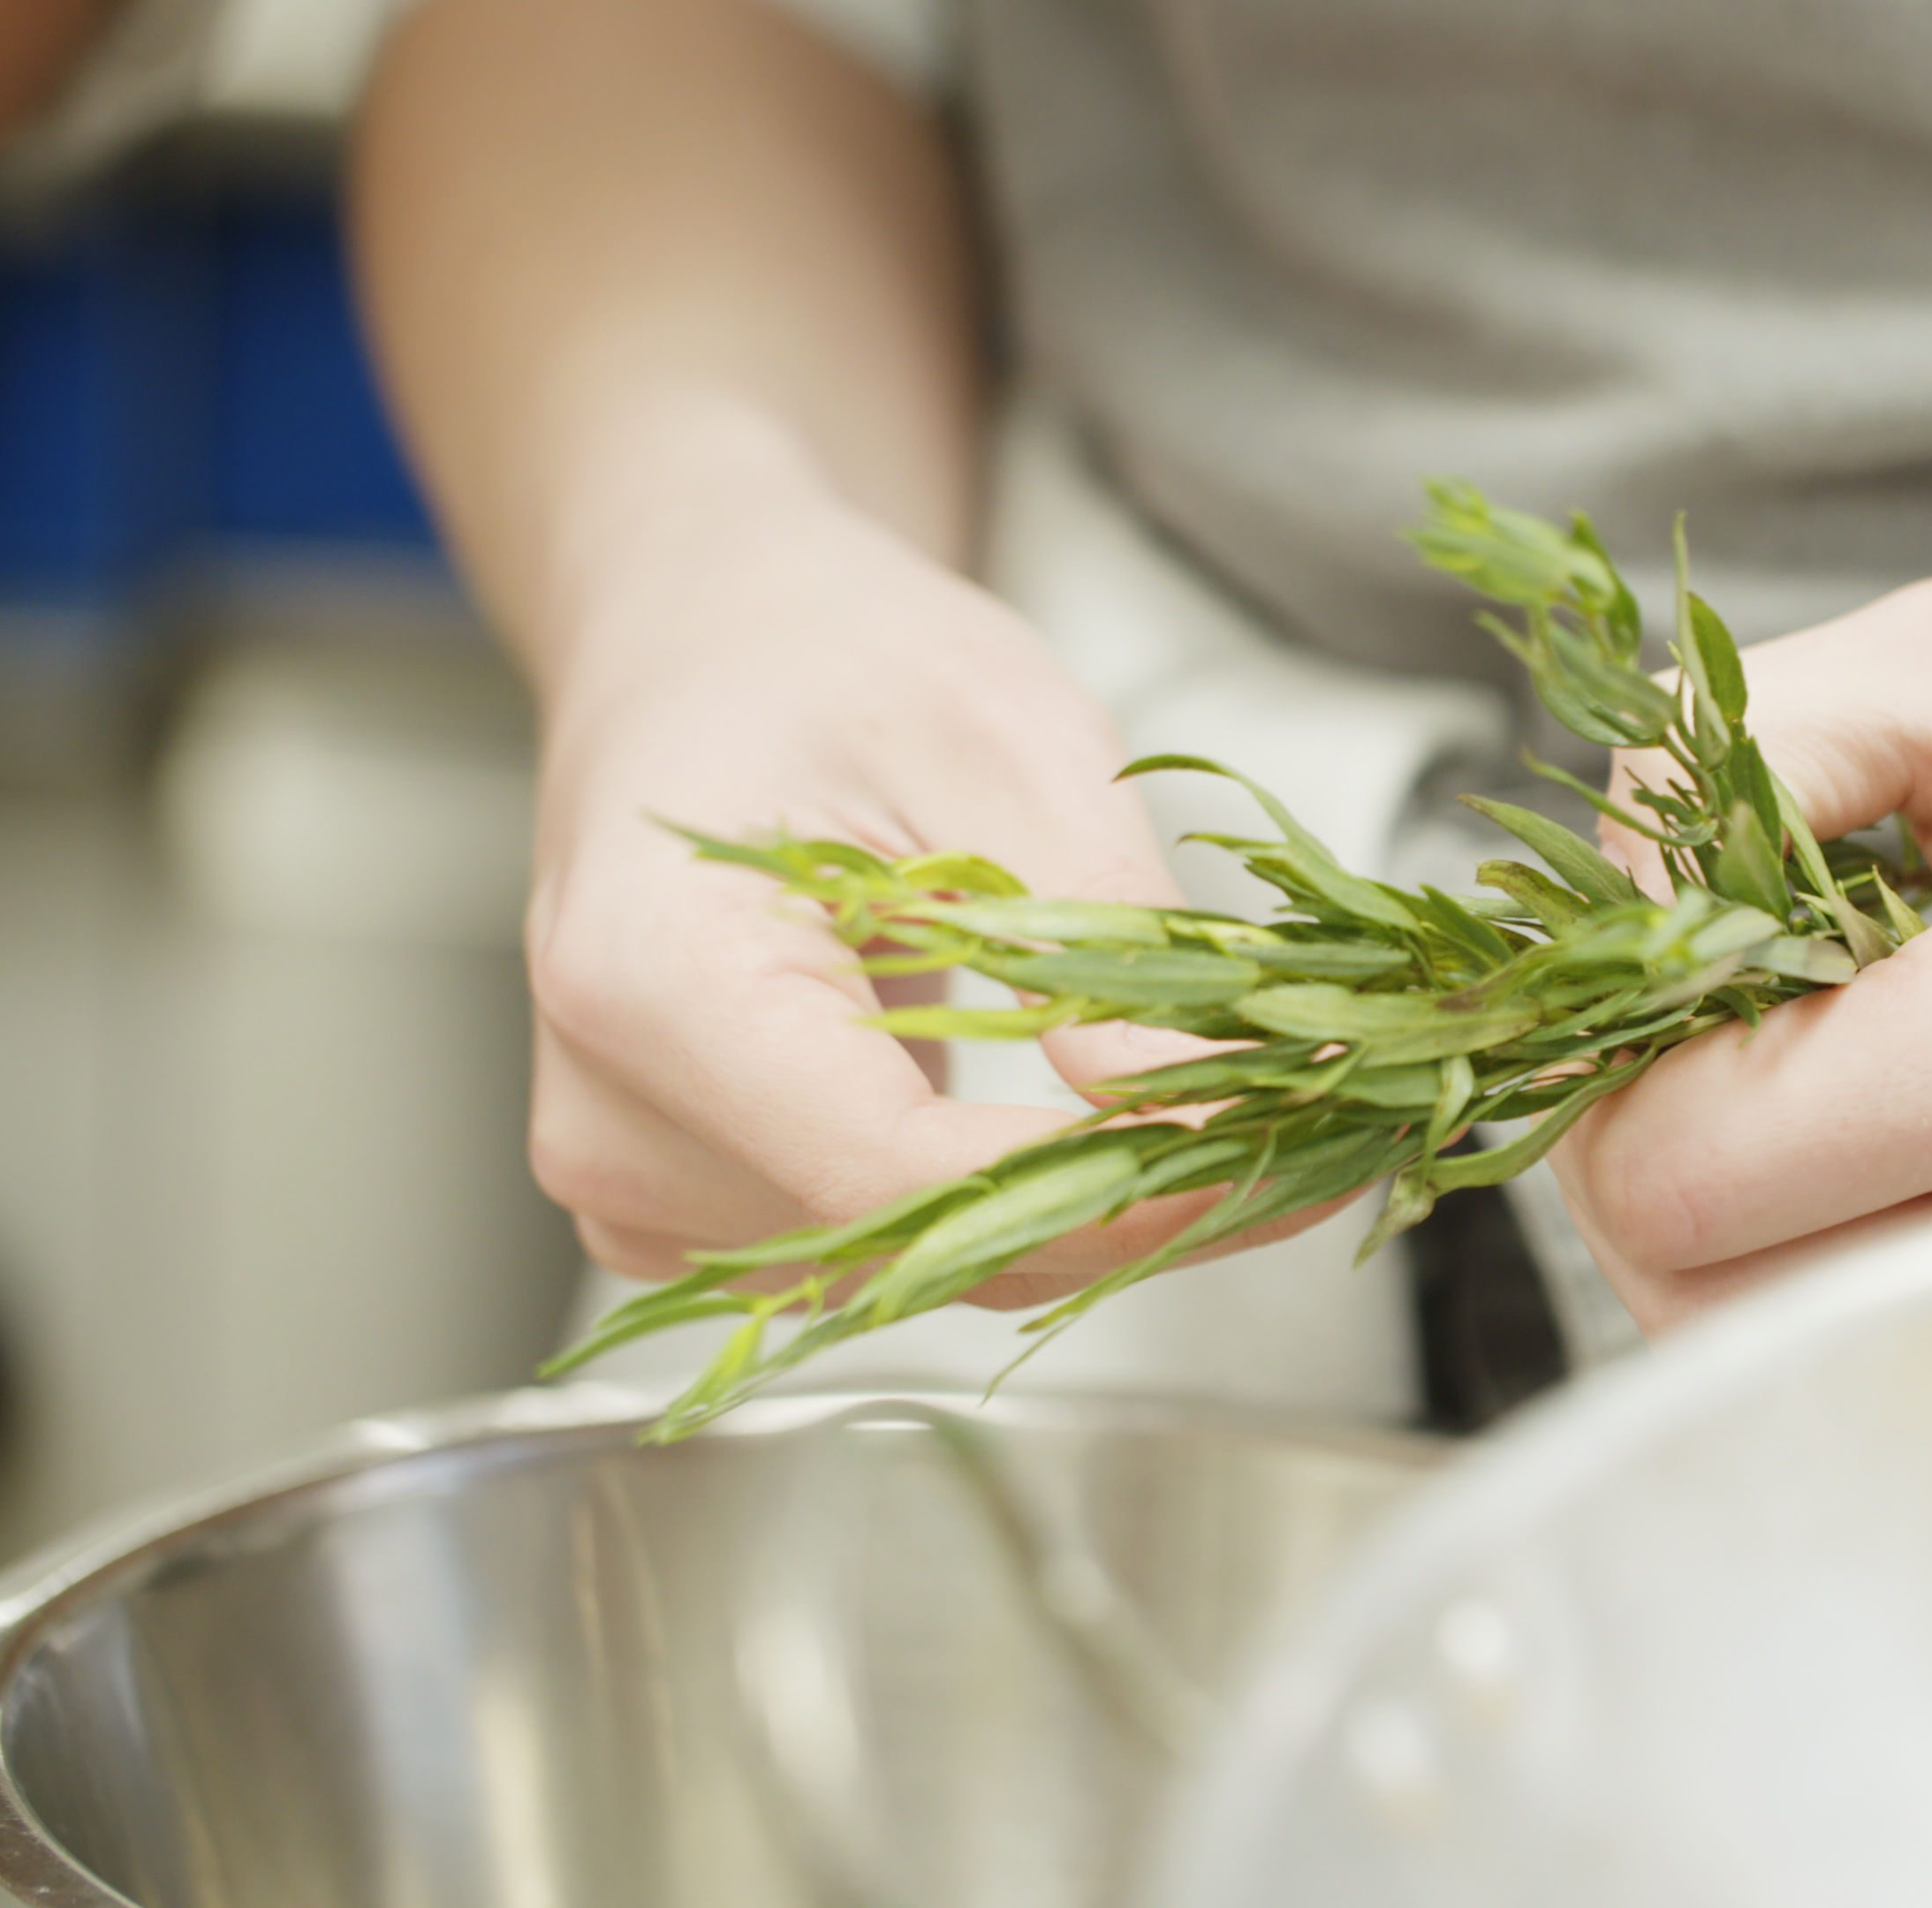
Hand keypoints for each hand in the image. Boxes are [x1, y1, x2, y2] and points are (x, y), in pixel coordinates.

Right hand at [521, 488, 1224, 1306]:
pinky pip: (879, 1253)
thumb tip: (1206, 1107)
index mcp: (651, 976)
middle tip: (1327, 1127)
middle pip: (914, 1241)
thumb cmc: (835, 660)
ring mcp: (627, 1179)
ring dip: (1084, 1210)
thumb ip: (1096, 935)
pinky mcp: (678, 1207)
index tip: (1291, 1150)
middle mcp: (604, 1112)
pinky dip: (1009, 1203)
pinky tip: (1094, 1118)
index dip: (1114, 1190)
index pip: (900, 1175)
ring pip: (915, 1270)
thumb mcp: (1007, 740)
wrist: (706, 650)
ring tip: (1219, 1100)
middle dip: (1136, 1201)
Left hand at [1553, 576, 1931, 1328]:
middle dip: (1665, 1163)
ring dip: (1759, 1229)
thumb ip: (1729, 747)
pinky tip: (1925, 1150)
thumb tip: (1602, 887)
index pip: (1666, 1181)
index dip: (1607, 1084)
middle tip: (1730, 1035)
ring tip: (1845, 1077)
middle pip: (1706, 1305)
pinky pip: (1921, 1366)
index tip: (1658, 993)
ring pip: (1802, 1359)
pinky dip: (1868, 1274)